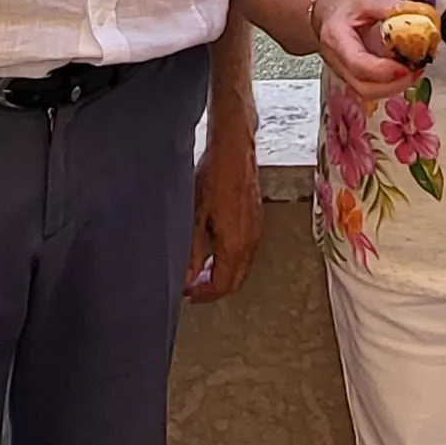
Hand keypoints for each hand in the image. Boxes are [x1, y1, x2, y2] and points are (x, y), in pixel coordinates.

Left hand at [185, 131, 261, 302]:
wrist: (235, 150)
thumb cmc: (213, 177)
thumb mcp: (195, 217)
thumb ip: (194, 252)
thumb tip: (189, 278)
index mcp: (235, 245)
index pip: (223, 285)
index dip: (204, 295)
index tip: (188, 294)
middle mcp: (251, 242)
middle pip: (236, 281)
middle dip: (214, 289)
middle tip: (193, 288)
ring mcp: (257, 231)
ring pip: (243, 267)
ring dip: (223, 274)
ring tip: (201, 271)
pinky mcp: (257, 220)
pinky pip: (247, 251)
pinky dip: (231, 260)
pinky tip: (215, 250)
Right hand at [311, 0, 416, 101]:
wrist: (325, 12)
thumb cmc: (344, 5)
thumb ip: (393, 7)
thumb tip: (422, 17)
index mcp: (337, 39)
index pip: (358, 64)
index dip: (385, 70)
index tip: (407, 65)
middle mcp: (338, 62)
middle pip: (363, 88)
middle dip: (394, 85)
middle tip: (416, 69)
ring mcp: (345, 73)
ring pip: (368, 93)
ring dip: (394, 87)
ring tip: (413, 69)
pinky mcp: (354, 78)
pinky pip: (372, 89)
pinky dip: (391, 84)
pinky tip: (404, 71)